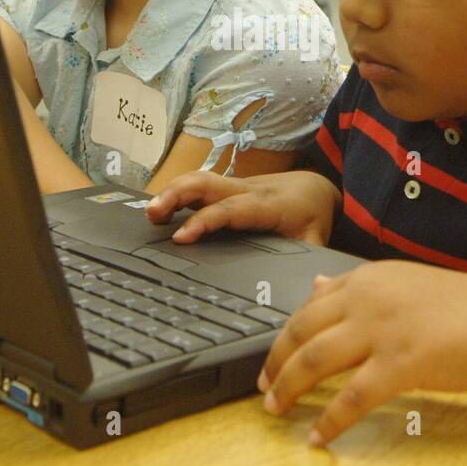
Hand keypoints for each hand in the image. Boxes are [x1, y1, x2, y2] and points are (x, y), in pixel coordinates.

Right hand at [145, 170, 338, 245]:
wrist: (316, 187)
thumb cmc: (313, 216)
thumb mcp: (317, 240)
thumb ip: (311, 262)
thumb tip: (310, 286)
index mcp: (266, 205)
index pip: (230, 210)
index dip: (204, 221)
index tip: (181, 238)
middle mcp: (246, 190)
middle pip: (206, 183)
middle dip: (176, 195)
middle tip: (152, 215)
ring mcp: (234, 185)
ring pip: (199, 179)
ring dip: (171, 191)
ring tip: (149, 214)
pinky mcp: (226, 186)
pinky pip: (198, 184)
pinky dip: (176, 192)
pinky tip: (159, 210)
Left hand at [259, 262, 466, 445]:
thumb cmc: (463, 307)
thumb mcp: (402, 283)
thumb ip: (358, 288)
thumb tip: (317, 286)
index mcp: (367, 278)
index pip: (308, 307)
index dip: (282, 337)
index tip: (271, 361)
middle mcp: (368, 298)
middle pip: (301, 332)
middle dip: (275, 365)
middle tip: (264, 389)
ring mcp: (383, 329)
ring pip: (315, 361)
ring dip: (290, 390)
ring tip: (277, 410)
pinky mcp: (402, 362)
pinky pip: (352, 398)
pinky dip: (330, 421)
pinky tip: (319, 437)